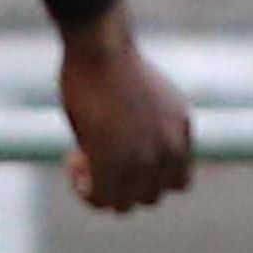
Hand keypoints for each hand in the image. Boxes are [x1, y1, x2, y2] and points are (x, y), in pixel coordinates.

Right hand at [57, 8, 194, 211]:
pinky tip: (71, 164)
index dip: (148, 177)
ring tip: (80, 160)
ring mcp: (144, 158)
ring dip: (101, 190)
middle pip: (151, 196)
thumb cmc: (114, 63)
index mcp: (181, 133)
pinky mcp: (113, 162)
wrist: (102, 48)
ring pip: (125, 204)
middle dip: (121, 184)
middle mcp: (169, 150)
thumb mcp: (148, 99)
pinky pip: (101, 199)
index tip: (123, 158)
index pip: (178, 182)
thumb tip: (128, 157)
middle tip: (95, 157)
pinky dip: (84, 190)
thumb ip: (148, 130)